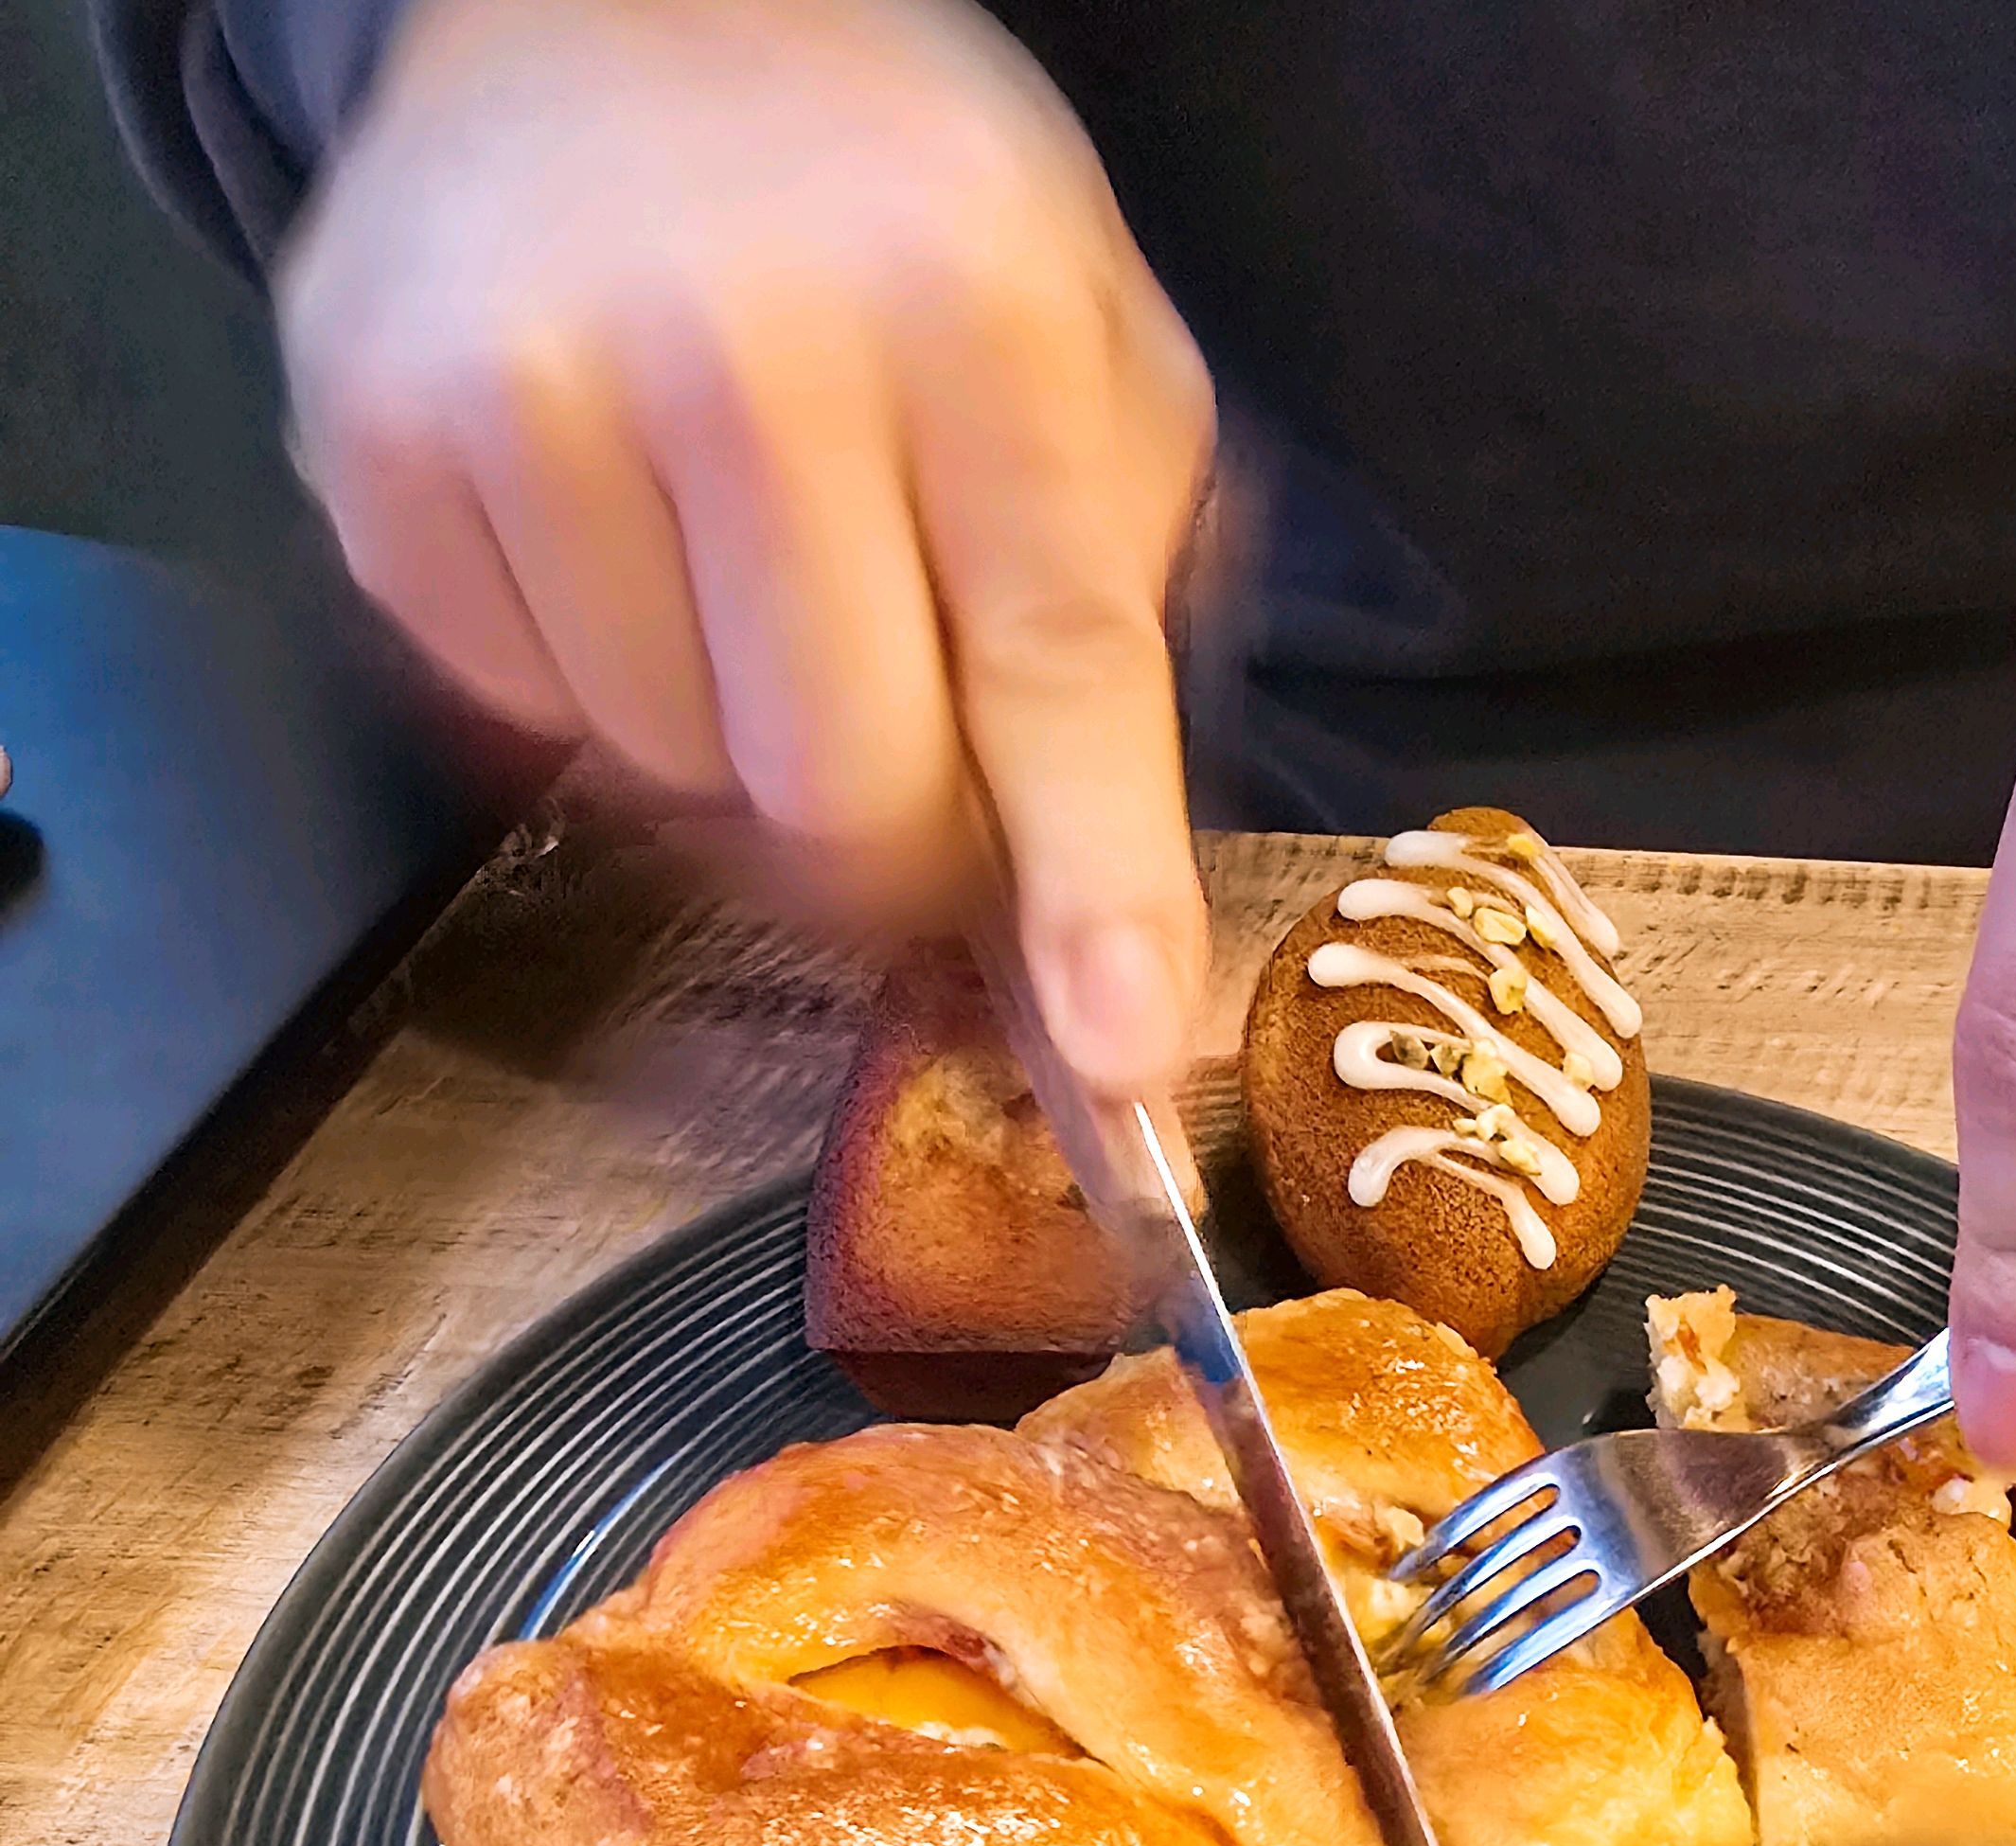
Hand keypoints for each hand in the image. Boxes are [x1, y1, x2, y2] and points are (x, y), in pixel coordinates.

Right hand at [279, 0, 1212, 1093]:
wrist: (612, 10)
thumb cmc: (891, 219)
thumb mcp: (1089, 355)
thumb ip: (1121, 623)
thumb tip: (1119, 951)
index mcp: (974, 310)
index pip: (1052, 669)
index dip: (1092, 886)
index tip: (1120, 1055)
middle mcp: (744, 346)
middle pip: (837, 790)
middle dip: (892, 839)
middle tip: (904, 757)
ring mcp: (533, 392)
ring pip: (671, 784)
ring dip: (730, 748)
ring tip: (744, 569)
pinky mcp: (379, 446)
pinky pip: (524, 720)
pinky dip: (590, 683)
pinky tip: (621, 535)